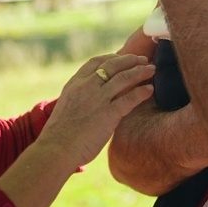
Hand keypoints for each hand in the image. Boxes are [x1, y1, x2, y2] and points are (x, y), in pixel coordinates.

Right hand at [37, 53, 154, 167]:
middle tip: (143, 60)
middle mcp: (86, 87)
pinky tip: (149, 90)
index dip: (112, 57)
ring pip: (124, 77)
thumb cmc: (59, 135)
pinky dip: (142, 92)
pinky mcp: (109, 114)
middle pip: (113, 65)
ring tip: (151, 70)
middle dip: (130, 60)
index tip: (123, 57)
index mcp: (74, 84)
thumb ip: (79, 98)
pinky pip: (130, 98)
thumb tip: (91, 98)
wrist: (56, 149)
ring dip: (141, 71)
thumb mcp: (65, 106)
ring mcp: (98, 99)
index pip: (95, 62)